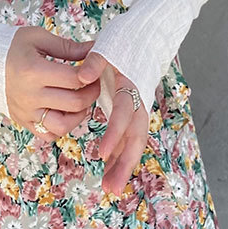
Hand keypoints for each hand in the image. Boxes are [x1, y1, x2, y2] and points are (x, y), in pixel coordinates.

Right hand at [5, 28, 101, 136]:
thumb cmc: (13, 47)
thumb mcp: (39, 38)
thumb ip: (68, 47)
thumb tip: (95, 50)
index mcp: (34, 71)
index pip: (75, 79)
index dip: (91, 74)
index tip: (93, 69)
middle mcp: (30, 96)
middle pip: (75, 103)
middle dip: (91, 93)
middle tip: (92, 84)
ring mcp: (26, 112)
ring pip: (63, 125)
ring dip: (79, 114)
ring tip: (79, 101)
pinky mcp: (23, 121)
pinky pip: (48, 135)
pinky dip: (61, 127)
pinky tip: (63, 111)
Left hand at [70, 53, 149, 199]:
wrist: (144, 38)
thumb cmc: (122, 42)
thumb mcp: (108, 46)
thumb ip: (95, 60)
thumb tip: (83, 76)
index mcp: (131, 86)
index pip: (124, 114)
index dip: (114, 134)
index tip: (101, 153)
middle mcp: (138, 102)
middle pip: (136, 137)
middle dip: (124, 163)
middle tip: (111, 187)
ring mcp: (136, 110)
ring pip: (133, 143)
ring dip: (123, 166)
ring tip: (110, 189)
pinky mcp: (131, 115)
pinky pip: (126, 140)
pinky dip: (118, 157)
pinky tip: (109, 175)